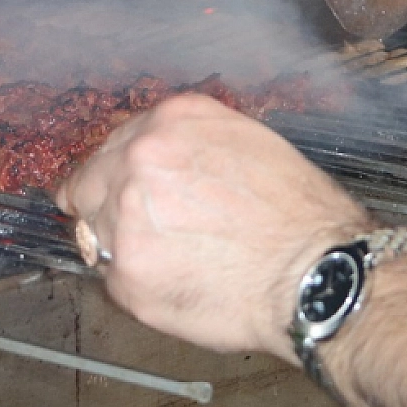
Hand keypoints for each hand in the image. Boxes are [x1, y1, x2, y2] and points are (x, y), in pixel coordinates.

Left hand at [54, 94, 370, 357]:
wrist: (318, 274)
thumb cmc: (300, 216)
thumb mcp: (248, 142)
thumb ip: (190, 144)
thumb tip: (163, 162)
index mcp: (170, 121)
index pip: (113, 142)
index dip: (117, 171)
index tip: (120, 188)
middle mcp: (139, 160)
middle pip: (88, 184)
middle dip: (105, 205)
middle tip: (140, 231)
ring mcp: (126, 216)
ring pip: (96, 232)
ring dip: (124, 247)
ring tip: (176, 262)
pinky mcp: (126, 272)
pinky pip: (113, 278)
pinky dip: (138, 285)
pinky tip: (179, 284)